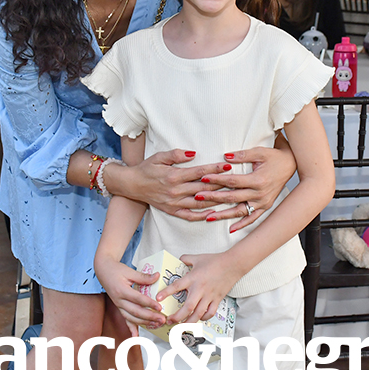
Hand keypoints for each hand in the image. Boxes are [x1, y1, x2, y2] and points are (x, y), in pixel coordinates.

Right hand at [94, 255, 162, 334]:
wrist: (103, 271)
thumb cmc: (116, 270)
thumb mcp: (129, 271)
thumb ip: (143, 276)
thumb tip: (157, 276)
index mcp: (121, 290)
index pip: (137, 299)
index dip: (149, 303)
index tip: (159, 307)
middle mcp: (119, 300)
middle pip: (135, 311)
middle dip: (150, 317)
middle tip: (162, 319)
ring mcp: (118, 305)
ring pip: (131, 317)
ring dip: (144, 322)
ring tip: (156, 324)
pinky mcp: (119, 307)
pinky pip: (125, 319)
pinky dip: (131, 328)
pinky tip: (135, 336)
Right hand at [108, 150, 232, 220]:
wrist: (132, 185)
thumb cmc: (147, 168)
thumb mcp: (160, 156)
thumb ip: (177, 154)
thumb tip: (194, 153)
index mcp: (174, 176)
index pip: (199, 172)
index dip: (215, 169)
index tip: (227, 166)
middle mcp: (176, 191)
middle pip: (203, 188)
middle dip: (221, 184)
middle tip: (236, 182)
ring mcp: (174, 203)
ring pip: (199, 203)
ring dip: (216, 200)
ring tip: (230, 197)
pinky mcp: (172, 211)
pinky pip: (190, 216)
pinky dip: (202, 215)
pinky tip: (214, 212)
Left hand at [157, 253, 241, 324]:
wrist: (233, 264)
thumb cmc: (216, 260)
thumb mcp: (198, 258)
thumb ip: (186, 259)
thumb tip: (179, 259)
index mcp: (193, 278)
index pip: (177, 286)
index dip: (166, 293)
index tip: (158, 299)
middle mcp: (200, 289)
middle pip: (188, 307)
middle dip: (178, 317)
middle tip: (169, 321)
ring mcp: (209, 296)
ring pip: (199, 313)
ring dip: (189, 322)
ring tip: (182, 326)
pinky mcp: (217, 299)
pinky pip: (210, 313)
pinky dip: (204, 318)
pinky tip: (199, 319)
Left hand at [197, 145, 295, 231]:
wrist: (291, 165)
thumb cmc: (274, 157)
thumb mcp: (259, 152)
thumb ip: (242, 155)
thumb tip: (225, 157)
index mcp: (258, 180)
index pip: (232, 181)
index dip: (217, 180)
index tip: (203, 178)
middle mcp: (260, 194)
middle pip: (232, 197)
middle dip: (214, 197)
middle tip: (198, 196)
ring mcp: (263, 202)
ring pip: (240, 211)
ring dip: (223, 215)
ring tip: (208, 217)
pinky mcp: (265, 206)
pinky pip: (252, 218)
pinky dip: (242, 224)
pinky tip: (230, 228)